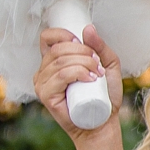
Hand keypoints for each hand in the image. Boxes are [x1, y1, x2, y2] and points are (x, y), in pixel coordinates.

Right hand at [33, 22, 124, 141]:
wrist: (104, 122)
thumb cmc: (104, 95)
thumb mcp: (107, 66)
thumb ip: (101, 47)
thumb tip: (88, 28)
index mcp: (54, 61)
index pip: (48, 38)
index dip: (63, 34)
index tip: (82, 41)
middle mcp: (44, 71)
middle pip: (58, 49)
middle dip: (82, 52)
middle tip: (98, 64)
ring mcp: (42, 83)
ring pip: (60, 62)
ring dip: (84, 63)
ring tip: (97, 74)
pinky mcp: (46, 95)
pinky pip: (60, 76)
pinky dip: (77, 73)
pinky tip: (90, 79)